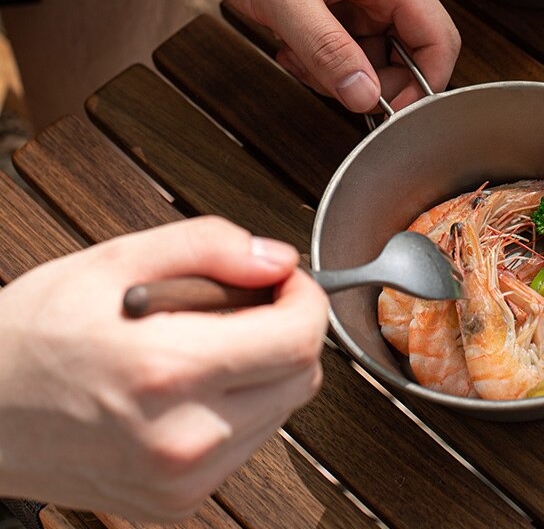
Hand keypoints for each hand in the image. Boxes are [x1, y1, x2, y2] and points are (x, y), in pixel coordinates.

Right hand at [0, 217, 327, 520]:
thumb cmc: (33, 336)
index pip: (297, 340)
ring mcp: (183, 481)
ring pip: (282, 409)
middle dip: (290, 328)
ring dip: (265, 366)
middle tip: (247, 302)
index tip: (284, 279)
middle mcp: (184, 439)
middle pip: (302, 377)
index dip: (306, 298)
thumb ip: (208, 247)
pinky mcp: (179, 502)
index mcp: (168, 371)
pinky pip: (249, 441)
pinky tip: (193, 382)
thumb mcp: (115, 261)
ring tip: (205, 342)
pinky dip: (241, 403)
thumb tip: (275, 259)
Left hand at [189, 0, 460, 111]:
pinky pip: (352, 39)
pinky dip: (325, 52)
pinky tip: (291, 39)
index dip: (423, 87)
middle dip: (367, 80)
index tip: (385, 114)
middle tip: (317, 78)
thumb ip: (327, 51)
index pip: (440, 40)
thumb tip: (366, 97)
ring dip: (337, 67)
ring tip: (293, 50)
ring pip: (375, 52)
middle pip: (408, 53)